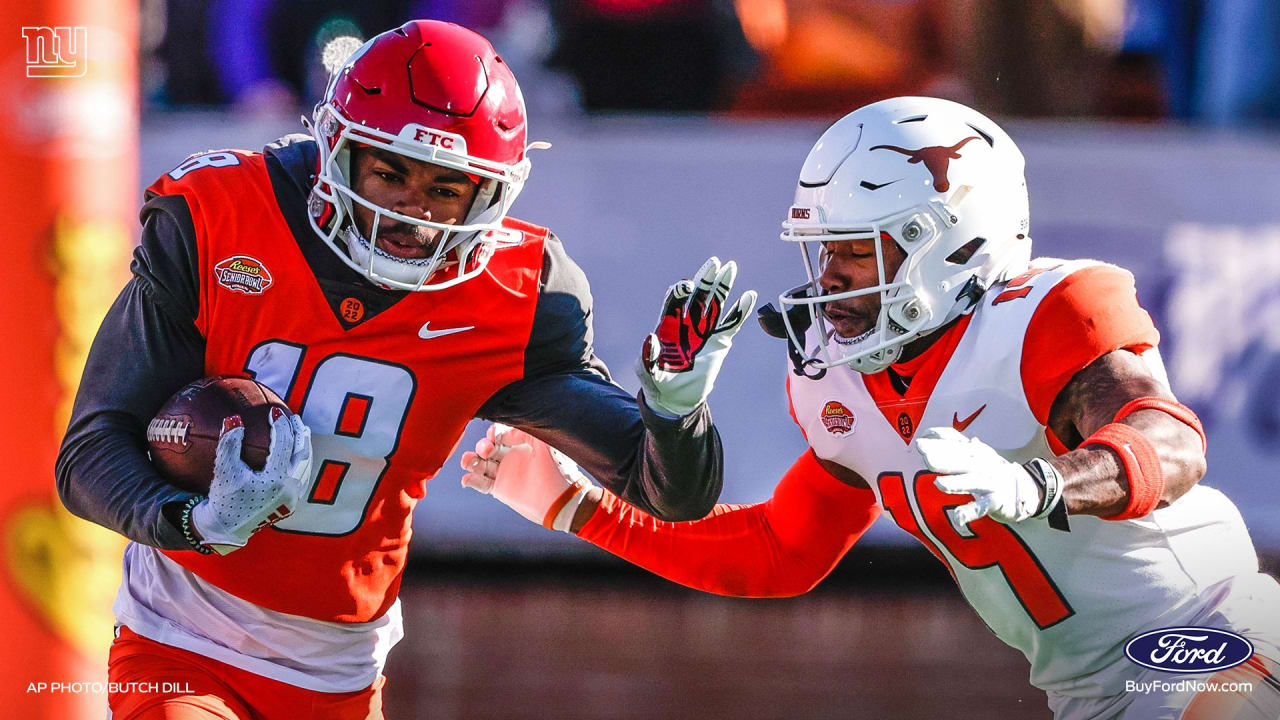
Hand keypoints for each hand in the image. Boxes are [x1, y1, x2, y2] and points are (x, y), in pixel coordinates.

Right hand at [191, 411, 312, 553]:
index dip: (280, 425)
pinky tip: (296, 452)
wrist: (227, 529)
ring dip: (304, 446)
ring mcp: (293, 498)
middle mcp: (289, 490)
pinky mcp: (292, 504)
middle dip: (299, 432)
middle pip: (302, 453)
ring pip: (306, 466)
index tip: (275, 410)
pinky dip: (301, 461)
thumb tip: (235, 418)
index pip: (283, 445)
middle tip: (293, 416)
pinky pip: (303, 477)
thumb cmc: (223, 498)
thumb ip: (229, 443)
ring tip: (300, 430)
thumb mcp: (223, 470)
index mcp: (275, 481)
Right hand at [459, 424, 594, 531]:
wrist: (560, 497)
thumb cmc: (557, 467)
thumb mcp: (543, 440)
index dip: (494, 432)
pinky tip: (467, 479)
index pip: (500, 433)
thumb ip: (522, 430)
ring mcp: (505, 473)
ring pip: (480, 464)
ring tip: (468, 461)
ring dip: (470, 460)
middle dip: (482, 446)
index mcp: (522, 442)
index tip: (494, 435)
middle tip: (487, 450)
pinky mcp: (500, 490)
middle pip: (487, 446)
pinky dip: (471, 480)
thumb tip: (502, 434)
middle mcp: (512, 456)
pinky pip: (481, 483)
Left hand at [636, 257, 756, 416]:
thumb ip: (647, 356)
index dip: (680, 291)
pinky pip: (732, 323)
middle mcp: (687, 323)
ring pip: (716, 303)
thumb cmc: (656, 382)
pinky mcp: (719, 342)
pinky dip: (740, 310)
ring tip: (731, 268)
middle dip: (705, 279)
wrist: (676, 398)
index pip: (674, 301)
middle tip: (715, 263)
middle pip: (697, 295)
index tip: (687, 286)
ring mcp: (704, 331)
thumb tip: (650, 338)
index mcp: (668, 325)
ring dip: (723, 286)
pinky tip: (749, 295)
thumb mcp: (647, 371)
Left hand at [915, 427, 1044, 527]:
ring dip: (956, 483)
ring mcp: (990, 483)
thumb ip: (954, 444)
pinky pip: (982, 507)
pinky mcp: (996, 501)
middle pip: (961, 460)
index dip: (939, 439)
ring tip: (939, 483)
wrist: (1029, 488)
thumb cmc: (993, 470)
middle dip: (943, 457)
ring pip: (972, 482)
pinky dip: (971, 512)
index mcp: (975, 452)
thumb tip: (930, 432)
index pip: (956, 442)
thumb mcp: (977, 453)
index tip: (921, 439)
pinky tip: (958, 517)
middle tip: (924, 453)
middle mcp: (982, 465)